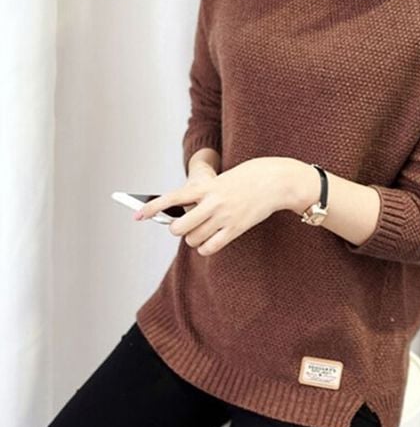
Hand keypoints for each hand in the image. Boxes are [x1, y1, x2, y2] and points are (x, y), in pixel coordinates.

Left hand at [134, 157, 292, 255]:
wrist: (275, 180)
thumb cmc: (247, 178)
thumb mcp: (221, 181)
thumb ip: (203, 196)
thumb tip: (186, 217)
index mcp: (206, 188)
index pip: (172, 198)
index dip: (152, 208)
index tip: (138, 215)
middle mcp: (213, 203)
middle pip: (180, 227)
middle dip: (177, 229)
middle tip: (183, 226)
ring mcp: (224, 218)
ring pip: (193, 239)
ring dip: (193, 239)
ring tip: (202, 231)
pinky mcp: (236, 230)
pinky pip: (210, 248)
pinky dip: (205, 248)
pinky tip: (209, 241)